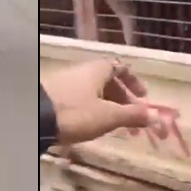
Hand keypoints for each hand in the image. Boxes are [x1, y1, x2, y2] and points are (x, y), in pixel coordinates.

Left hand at [42, 59, 166, 144]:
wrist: (34, 117)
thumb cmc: (76, 112)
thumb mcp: (108, 116)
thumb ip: (132, 115)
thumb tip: (156, 116)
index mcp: (96, 69)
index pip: (120, 66)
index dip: (134, 81)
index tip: (143, 97)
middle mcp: (81, 71)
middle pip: (107, 80)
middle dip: (122, 98)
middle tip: (132, 117)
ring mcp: (66, 82)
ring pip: (93, 91)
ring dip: (107, 105)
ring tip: (114, 124)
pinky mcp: (54, 95)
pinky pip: (80, 98)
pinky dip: (92, 108)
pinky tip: (92, 124)